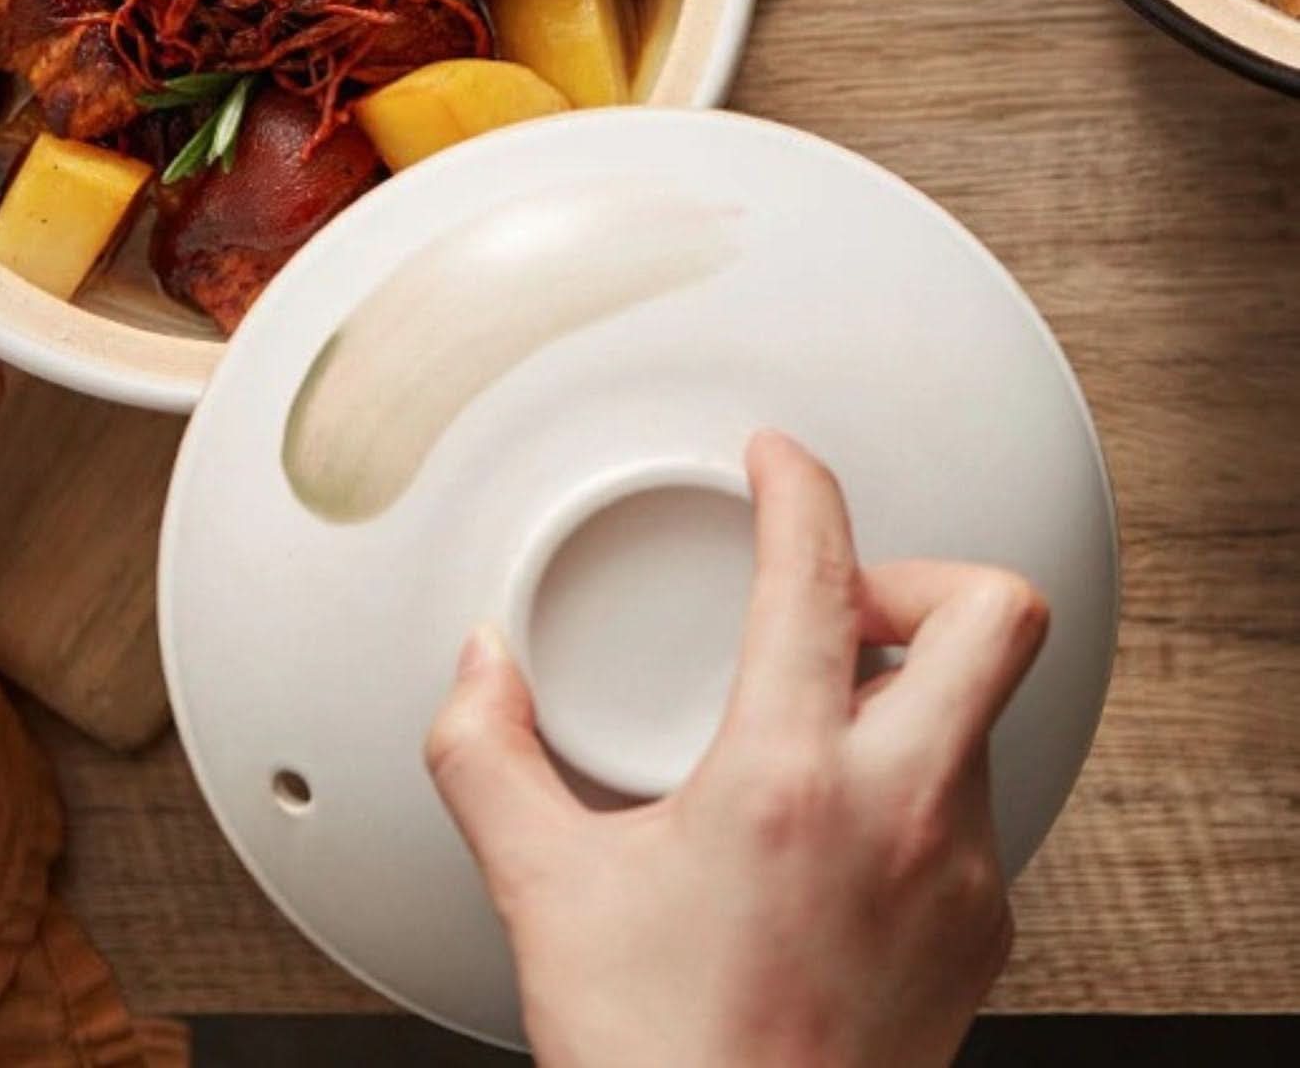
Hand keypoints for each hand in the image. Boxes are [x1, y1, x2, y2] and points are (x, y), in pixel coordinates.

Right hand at [427, 431, 1048, 1067]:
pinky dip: (916, 779)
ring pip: (984, 714)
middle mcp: (900, 814)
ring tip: (821, 714)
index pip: (820, 566)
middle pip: (994, 614)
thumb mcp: (544, 895)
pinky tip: (840, 820)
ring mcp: (958, 878)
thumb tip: (479, 674)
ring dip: (912, 687)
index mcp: (789, 778)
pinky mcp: (980, 938)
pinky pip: (973, 808)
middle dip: (918, 574)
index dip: (797, 483)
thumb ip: (488, 758)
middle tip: (840, 600)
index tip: (776, 465)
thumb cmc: (663, 1064)